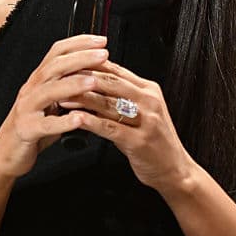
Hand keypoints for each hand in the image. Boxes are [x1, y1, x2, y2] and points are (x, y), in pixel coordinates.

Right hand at [0, 35, 108, 179]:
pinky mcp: (26, 130)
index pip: (57, 52)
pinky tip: (78, 119)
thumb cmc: (32, 127)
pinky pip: (45, 125)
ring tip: (94, 81)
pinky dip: (62, 122)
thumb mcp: (51, 102)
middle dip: (81, 58)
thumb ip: (68, 88)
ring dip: (73, 85)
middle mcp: (31, 90)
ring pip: (49, 91)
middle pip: (55, 66)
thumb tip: (96, 73)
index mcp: (39, 80)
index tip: (101, 40)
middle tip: (104, 54)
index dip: (78, 43)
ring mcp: (27, 109)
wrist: (4, 154)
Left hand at [61, 60, 195, 194]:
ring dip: (82, 99)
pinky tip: (76, 120)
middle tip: (60, 78)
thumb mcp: (142, 113)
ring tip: (62, 97)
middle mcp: (149, 101)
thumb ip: (121, 98)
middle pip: (111, 82)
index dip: (91, 65)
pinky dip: (91, 122)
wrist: (175, 170)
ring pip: (109, 103)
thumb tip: (92, 86)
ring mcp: (146, 121)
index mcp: (149, 90)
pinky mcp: (139, 141)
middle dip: (83, 79)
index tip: (70, 65)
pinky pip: (110, 128)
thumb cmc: (155, 142)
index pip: (116, 70)